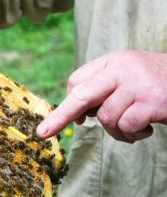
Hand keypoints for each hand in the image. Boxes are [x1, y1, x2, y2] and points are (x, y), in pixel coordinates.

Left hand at [37, 50, 166, 141]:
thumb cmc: (160, 83)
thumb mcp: (130, 75)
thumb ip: (106, 87)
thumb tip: (79, 114)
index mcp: (113, 60)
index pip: (78, 80)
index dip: (71, 101)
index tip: (72, 119)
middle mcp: (122, 68)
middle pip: (81, 94)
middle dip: (60, 116)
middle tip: (42, 133)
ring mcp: (137, 84)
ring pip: (106, 117)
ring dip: (116, 131)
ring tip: (133, 129)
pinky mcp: (151, 101)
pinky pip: (127, 126)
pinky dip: (133, 135)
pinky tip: (147, 131)